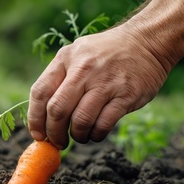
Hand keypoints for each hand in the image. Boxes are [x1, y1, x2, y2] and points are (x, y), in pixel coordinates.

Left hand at [27, 25, 170, 149]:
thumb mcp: (77, 54)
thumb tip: (42, 117)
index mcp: (66, 59)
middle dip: (54, 134)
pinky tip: (96, 133)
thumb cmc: (106, 54)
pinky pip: (103, 124)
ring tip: (80, 136)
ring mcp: (106, 82)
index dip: (35, 119)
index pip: (40, 93)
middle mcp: (83, 69)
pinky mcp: (126, 95)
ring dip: (77, 136)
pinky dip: (96, 135)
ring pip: (80, 121)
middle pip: (57, 110)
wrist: (147, 41)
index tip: (38, 135)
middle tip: (58, 142)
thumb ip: (59, 79)